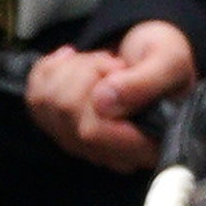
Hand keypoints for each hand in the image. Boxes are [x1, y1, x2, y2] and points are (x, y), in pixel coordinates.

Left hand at [22, 17, 198, 173]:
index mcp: (144, 146)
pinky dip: (51, 69)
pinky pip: (34, 96)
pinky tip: (74, 61)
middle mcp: (109, 153)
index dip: (98, 93)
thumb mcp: (170, 61)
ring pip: (47, 102)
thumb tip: (102, 100)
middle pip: (66, 112)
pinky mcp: (57, 127)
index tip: (120, 69)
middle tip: (114, 63)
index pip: (93, 132)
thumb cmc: (165, 58)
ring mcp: (80, 143)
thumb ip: (145, 82)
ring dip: (73, 68)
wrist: (150, 51)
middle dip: (86, 71)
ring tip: (101, 63)